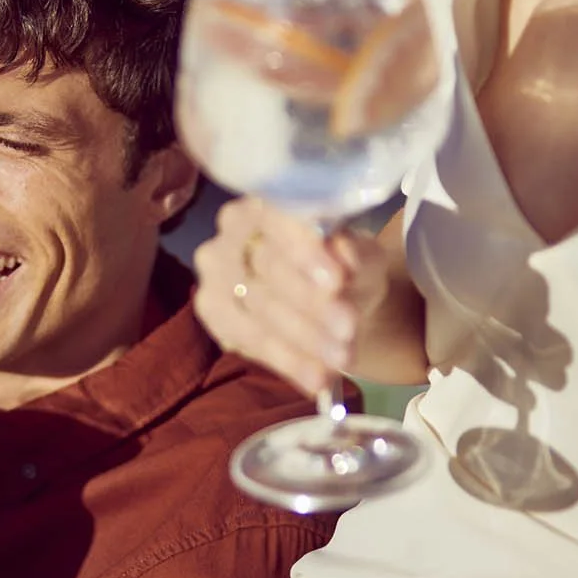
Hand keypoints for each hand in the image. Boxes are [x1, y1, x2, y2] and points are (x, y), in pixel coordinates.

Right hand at [193, 196, 391, 398]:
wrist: (338, 300)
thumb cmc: (348, 267)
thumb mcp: (364, 258)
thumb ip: (356, 254)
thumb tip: (343, 256)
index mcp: (270, 199)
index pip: (278, 218)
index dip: (305, 251)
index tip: (336, 282)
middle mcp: (233, 229)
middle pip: (268, 269)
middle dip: (311, 305)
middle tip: (347, 330)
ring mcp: (216, 270)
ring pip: (257, 310)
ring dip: (302, 341)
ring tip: (340, 361)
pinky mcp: (212, 311)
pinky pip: (248, 341)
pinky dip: (288, 362)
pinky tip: (316, 378)